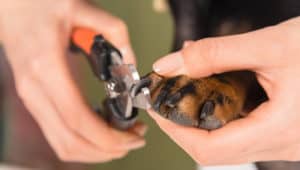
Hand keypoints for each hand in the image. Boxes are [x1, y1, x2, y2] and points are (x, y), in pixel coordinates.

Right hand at [0, 0, 144, 162]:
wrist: (12, 7)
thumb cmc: (42, 5)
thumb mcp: (82, 8)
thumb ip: (115, 32)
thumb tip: (131, 64)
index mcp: (47, 67)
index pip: (78, 118)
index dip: (108, 136)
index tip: (133, 136)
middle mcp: (35, 90)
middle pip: (71, 140)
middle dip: (108, 149)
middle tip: (135, 140)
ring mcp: (32, 99)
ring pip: (63, 144)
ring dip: (96, 151)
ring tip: (122, 140)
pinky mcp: (36, 101)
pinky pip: (58, 135)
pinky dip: (83, 144)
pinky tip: (102, 134)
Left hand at [149, 16, 299, 164]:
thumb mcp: (269, 45)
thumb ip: (214, 54)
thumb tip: (170, 65)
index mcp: (281, 130)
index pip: (210, 150)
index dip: (176, 132)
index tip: (158, 109)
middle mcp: (284, 145)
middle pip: (215, 149)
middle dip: (184, 126)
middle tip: (169, 99)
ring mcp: (284, 142)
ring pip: (229, 142)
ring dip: (202, 119)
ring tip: (190, 91)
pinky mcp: (284, 133)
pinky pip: (244, 132)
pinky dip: (222, 114)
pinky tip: (218, 92)